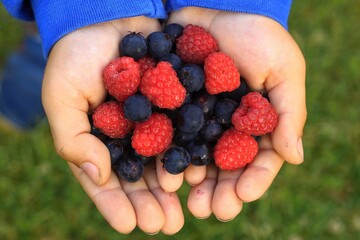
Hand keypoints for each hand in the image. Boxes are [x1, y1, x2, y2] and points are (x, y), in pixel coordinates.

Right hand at [42, 17, 183, 234]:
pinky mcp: (176, 104)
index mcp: (100, 141)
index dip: (116, 204)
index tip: (129, 225)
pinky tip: (198, 174)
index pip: (107, 180)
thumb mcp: (62, 97)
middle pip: (140, 177)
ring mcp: (155, 122)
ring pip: (165, 161)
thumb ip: (73, 138)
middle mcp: (130, 137)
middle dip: (151, 203)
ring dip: (173, 187)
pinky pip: (185, 132)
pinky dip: (191, 152)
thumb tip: (97, 175)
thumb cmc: (77, 57)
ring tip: (181, 212)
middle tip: (164, 225)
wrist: (108, 19)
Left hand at [166, 7, 306, 220]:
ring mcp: (199, 119)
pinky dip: (168, 155)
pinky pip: (170, 136)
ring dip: (192, 180)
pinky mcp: (172, 108)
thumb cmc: (254, 36)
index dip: (252, 181)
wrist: (213, 8)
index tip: (242, 198)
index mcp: (256, 122)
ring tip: (186, 198)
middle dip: (218, 191)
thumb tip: (295, 157)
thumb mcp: (284, 68)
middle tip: (209, 211)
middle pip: (225, 167)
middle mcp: (227, 126)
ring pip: (197, 158)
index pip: (259, 160)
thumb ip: (288, 113)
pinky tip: (165, 172)